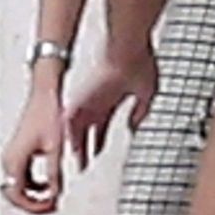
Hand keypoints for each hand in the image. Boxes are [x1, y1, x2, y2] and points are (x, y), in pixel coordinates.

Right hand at [0, 89, 65, 213]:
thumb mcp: (55, 149)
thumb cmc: (48, 114)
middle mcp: (9, 159)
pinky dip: (35, 184)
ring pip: (19, 185)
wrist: (46, 94)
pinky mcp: (20, 152)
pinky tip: (49, 184)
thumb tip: (55, 194)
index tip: (49, 208)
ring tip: (52, 199)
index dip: (34, 206)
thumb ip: (55, 174)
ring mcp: (13, 156)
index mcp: (14, 160)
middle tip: (50, 208)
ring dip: (35, 194)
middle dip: (33, 203)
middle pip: (15, 193)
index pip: (17, 195)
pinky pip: (23, 176)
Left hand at [66, 44, 158, 170]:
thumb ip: (140, 110)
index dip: (99, 140)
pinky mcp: (79, 99)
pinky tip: (68, 151)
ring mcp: (86, 99)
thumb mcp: (146, 92)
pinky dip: (69, 138)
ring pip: (76, 130)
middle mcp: (96, 100)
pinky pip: (68, 124)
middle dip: (85, 149)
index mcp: (110, 97)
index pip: (101, 125)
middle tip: (81, 165)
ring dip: (77, 148)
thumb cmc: (138, 61)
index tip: (97, 152)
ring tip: (76, 165)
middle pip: (86, 131)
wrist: (127, 49)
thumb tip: (134, 125)